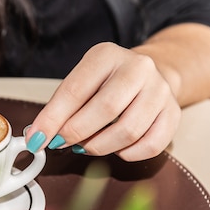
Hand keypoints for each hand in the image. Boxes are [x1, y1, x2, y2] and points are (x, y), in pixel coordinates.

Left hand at [25, 42, 180, 161]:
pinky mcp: (172, 114)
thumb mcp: (81, 82)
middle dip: (77, 134)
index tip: (37, 139)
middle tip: (62, 144)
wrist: (149, 74)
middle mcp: (138, 68)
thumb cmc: (107, 83)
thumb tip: (37, 136)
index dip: (53, 119)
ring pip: (129, 131)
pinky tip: (116, 148)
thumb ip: (60, 108)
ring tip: (87, 145)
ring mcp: (159, 91)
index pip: (76, 90)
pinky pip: (150, 145)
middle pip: (106, 110)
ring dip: (101, 146)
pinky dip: (127, 154)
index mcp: (107, 55)